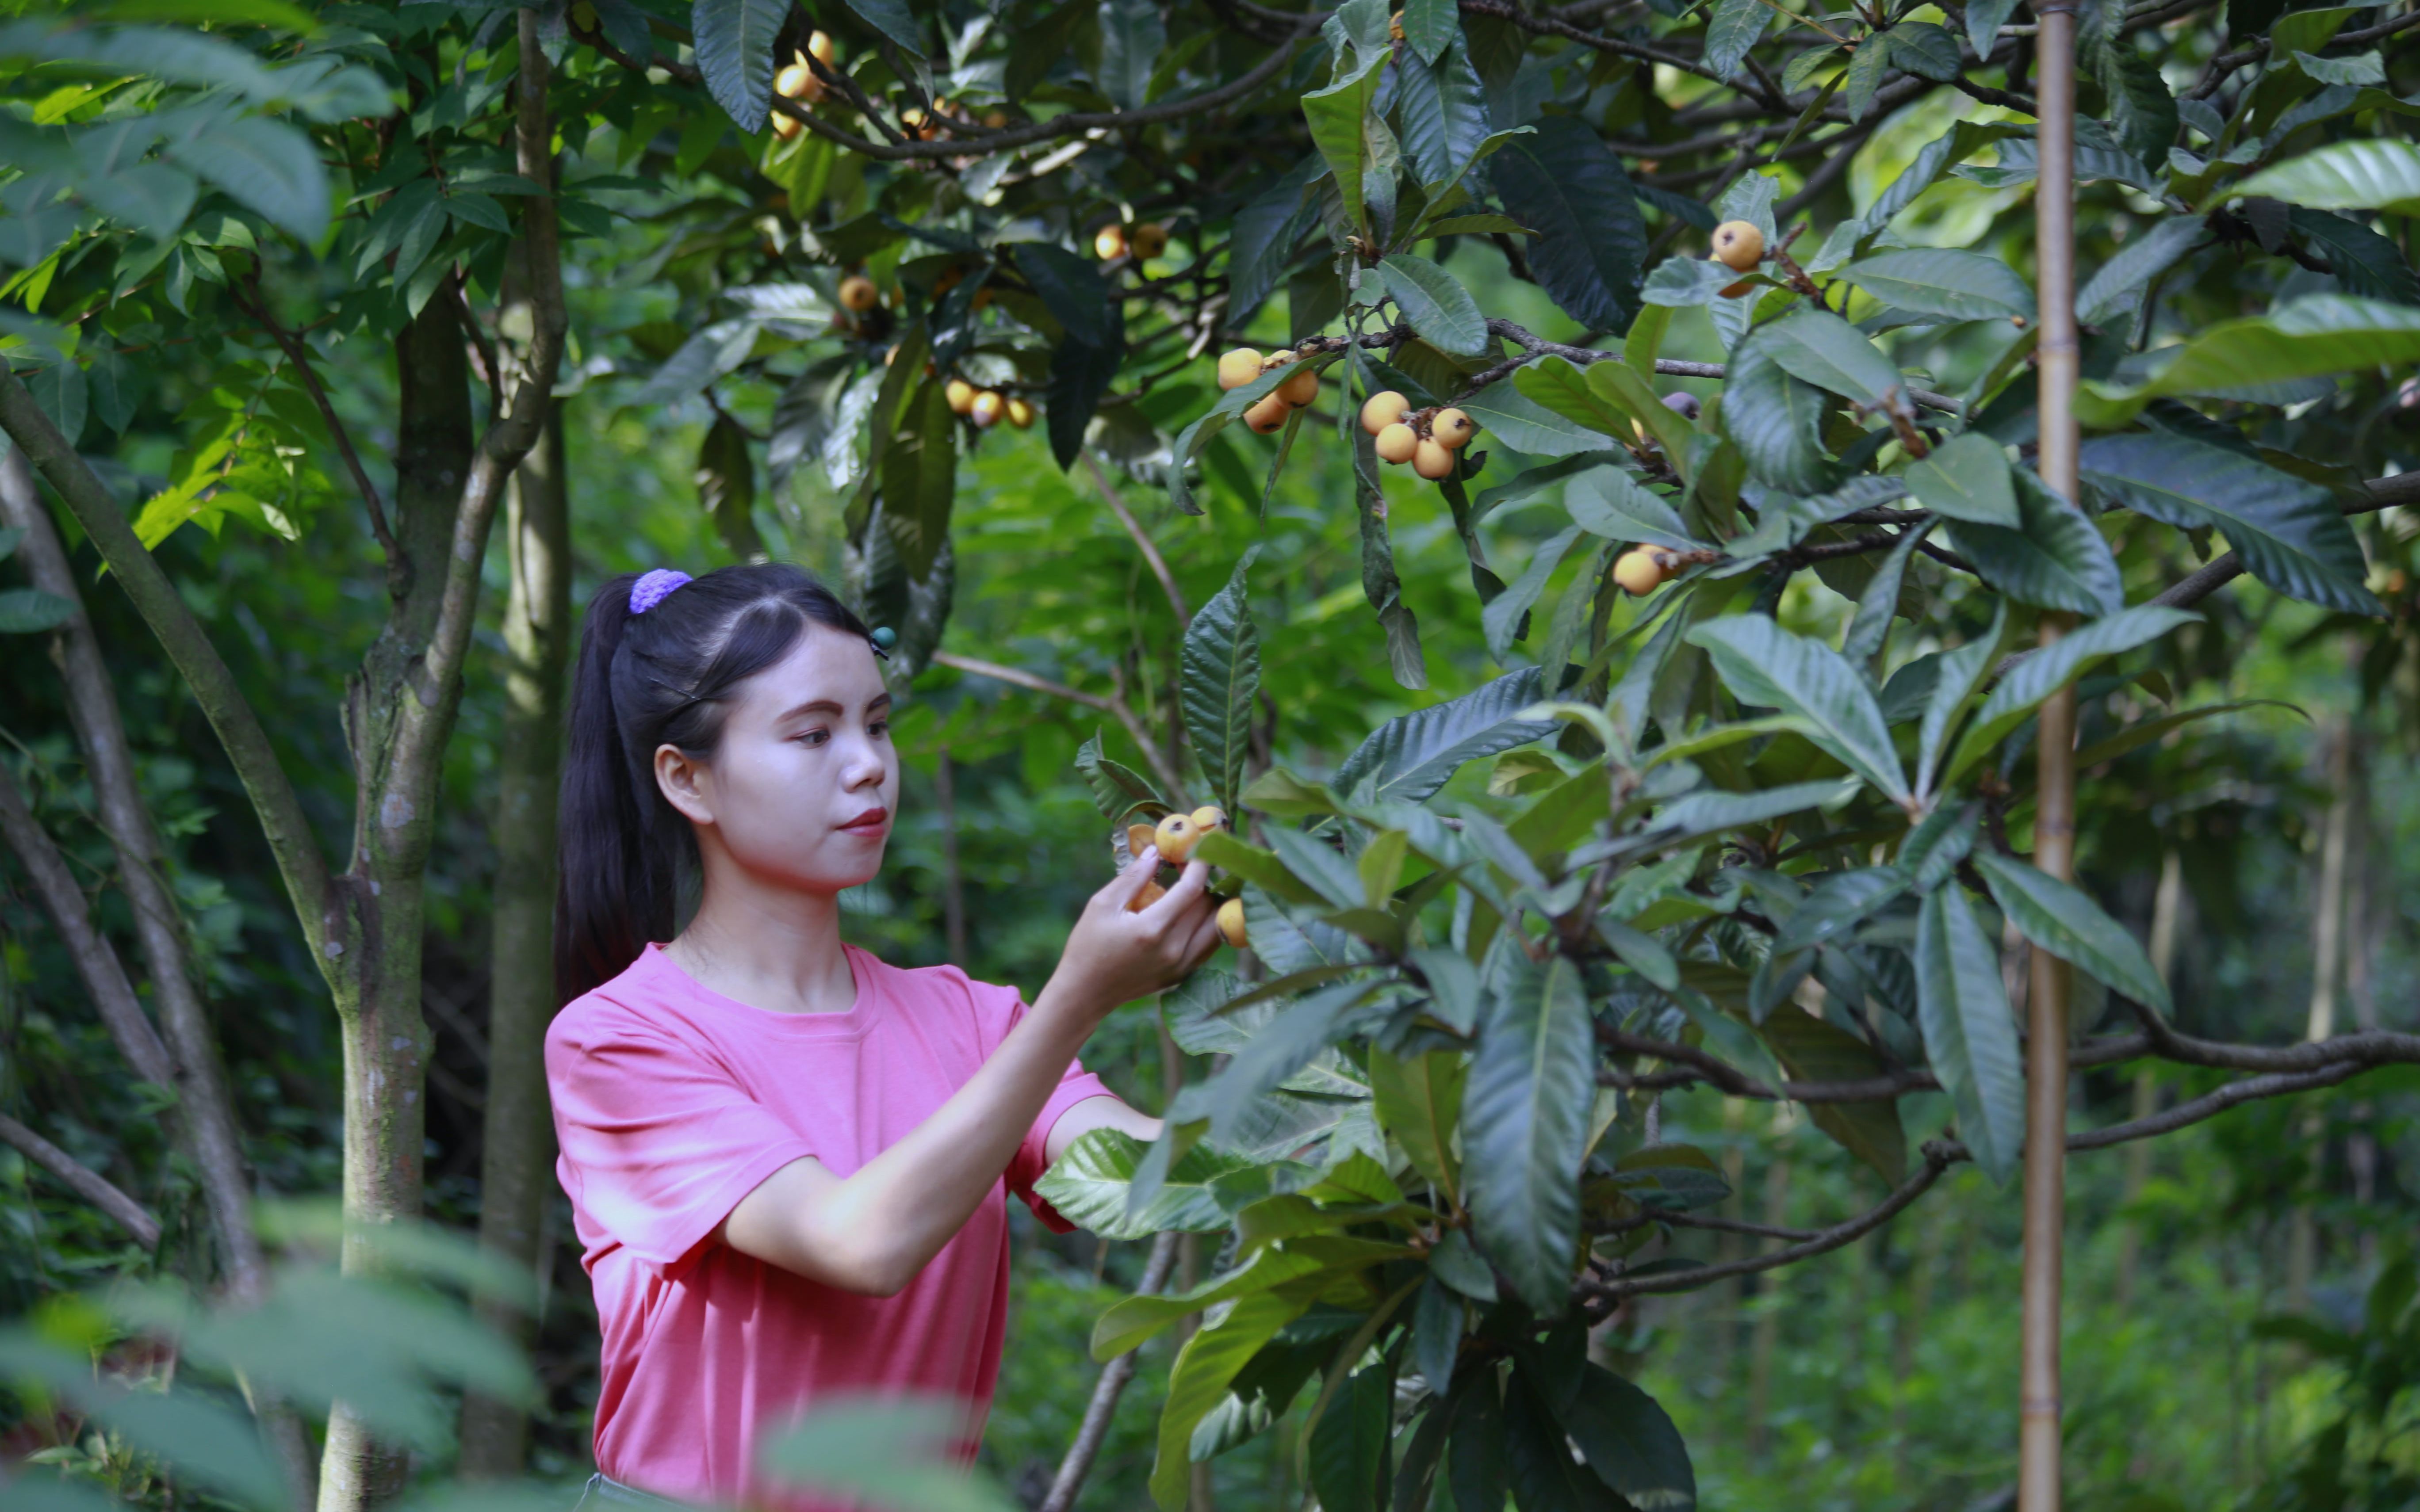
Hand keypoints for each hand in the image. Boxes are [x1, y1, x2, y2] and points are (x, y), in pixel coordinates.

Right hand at [1043, 845, 1223, 1022]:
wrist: (1085, 993)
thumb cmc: (1088, 945)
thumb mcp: (1103, 905)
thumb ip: (1134, 877)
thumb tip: (1157, 851)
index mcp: (1153, 929)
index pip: (1192, 889)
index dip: (1199, 865)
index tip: (1197, 848)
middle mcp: (1174, 950)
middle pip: (1208, 906)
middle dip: (1202, 881)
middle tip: (1186, 866)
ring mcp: (1181, 966)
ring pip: (1216, 927)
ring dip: (1209, 904)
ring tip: (1191, 889)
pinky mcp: (1183, 975)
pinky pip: (1209, 944)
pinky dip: (1207, 925)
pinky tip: (1190, 913)